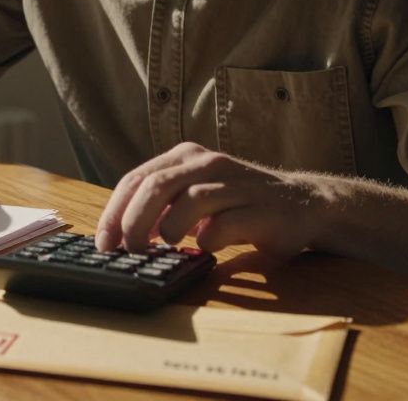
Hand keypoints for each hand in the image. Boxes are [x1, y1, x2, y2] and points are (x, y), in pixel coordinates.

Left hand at [95, 142, 328, 257]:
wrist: (303, 206)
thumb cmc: (238, 205)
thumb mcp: (195, 196)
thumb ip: (161, 207)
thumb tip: (120, 235)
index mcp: (186, 157)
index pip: (137, 179)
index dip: (115, 211)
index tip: (104, 242)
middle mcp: (208, 164)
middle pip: (157, 185)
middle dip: (134, 220)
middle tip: (126, 250)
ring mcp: (236, 184)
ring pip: (191, 198)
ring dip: (169, 227)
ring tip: (165, 247)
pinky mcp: (261, 209)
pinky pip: (227, 222)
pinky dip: (208, 238)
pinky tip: (203, 248)